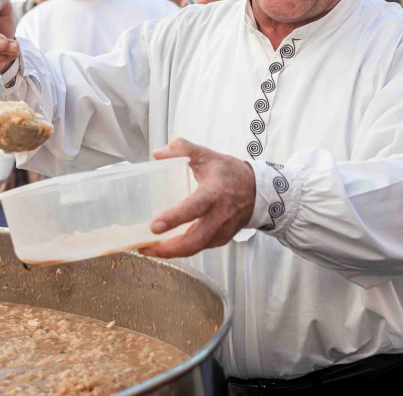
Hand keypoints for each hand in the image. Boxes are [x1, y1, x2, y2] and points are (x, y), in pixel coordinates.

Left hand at [140, 139, 256, 259]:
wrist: (257, 191)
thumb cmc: (230, 173)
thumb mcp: (207, 156)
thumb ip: (182, 149)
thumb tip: (157, 154)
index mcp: (213, 193)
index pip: (193, 208)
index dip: (173, 218)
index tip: (154, 226)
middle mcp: (219, 216)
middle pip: (194, 241)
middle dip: (168, 249)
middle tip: (145, 247)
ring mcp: (221, 231)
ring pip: (195, 249)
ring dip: (171, 252)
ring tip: (148, 248)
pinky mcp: (221, 240)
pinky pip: (199, 248)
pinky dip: (181, 249)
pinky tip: (165, 245)